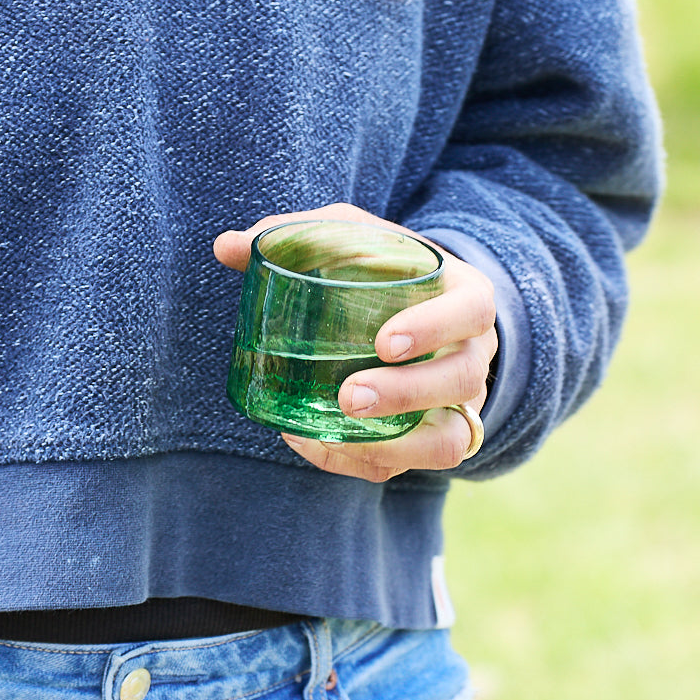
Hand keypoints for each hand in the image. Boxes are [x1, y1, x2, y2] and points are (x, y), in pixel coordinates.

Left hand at [213, 203, 497, 484]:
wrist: (416, 307)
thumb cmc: (382, 265)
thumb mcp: (350, 236)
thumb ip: (297, 235)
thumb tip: (226, 246)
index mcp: (464, 295)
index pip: (471, 311)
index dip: (436, 328)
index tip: (385, 341)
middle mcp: (472, 352)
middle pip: (461, 381)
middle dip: (408, 394)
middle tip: (348, 395)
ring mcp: (459, 402)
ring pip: (449, 440)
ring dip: (399, 444)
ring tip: (337, 427)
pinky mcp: (431, 437)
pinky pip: (408, 465)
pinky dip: (363, 460)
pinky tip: (311, 442)